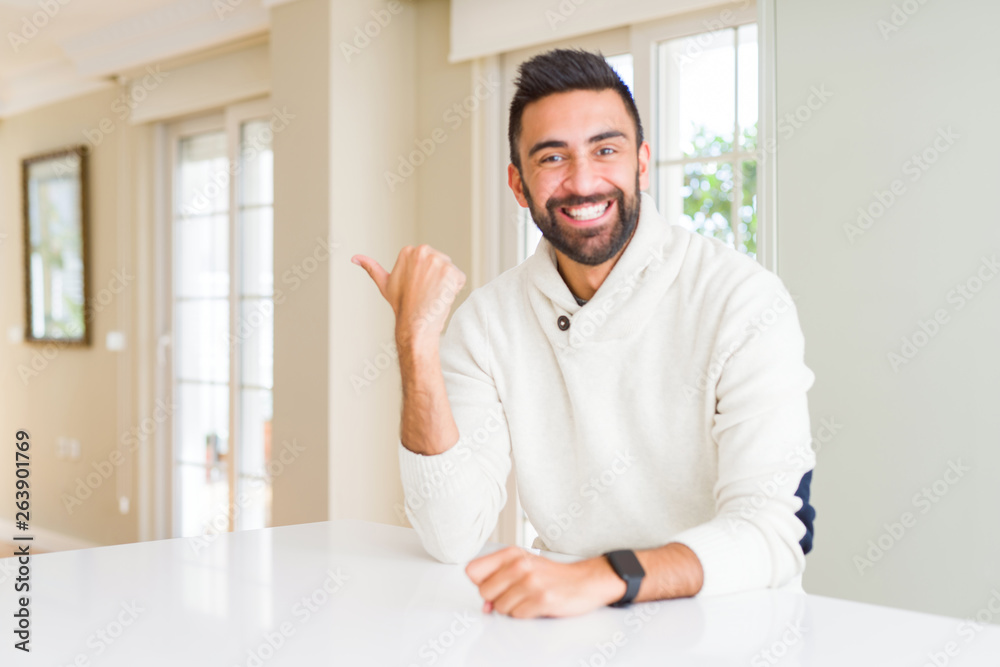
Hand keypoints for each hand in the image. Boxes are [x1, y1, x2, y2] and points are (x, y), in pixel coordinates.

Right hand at [352, 245, 465, 346]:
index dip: (426, 277)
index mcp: (409, 251)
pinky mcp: (451, 272)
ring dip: (446, 285)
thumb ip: (371, 267)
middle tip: (425, 293)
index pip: (429, 260)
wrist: (415, 324)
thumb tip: (354, 258)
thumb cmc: (401, 305)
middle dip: (437, 278)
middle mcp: (423, 251)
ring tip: (432, 295)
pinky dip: (455, 290)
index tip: (417, 288)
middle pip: (441, 262)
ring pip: (451, 271)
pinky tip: (441, 297)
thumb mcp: (384, 283)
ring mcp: (438, 261)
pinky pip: (460, 279)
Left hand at [465, 546, 626, 618]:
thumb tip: (485, 605)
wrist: (584, 581)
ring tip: (529, 599)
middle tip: (515, 594)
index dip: (481, 583)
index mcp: (511, 554)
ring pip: (500, 607)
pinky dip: (525, 615)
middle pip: (484, 592)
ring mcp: (531, 582)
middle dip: (497, 599)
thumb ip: (498, 580)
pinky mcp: (542, 599)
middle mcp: (519, 565)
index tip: (494, 586)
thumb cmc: (551, 575)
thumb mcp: (522, 566)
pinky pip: (517, 615)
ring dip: (513, 608)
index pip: (472, 571)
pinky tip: (537, 605)